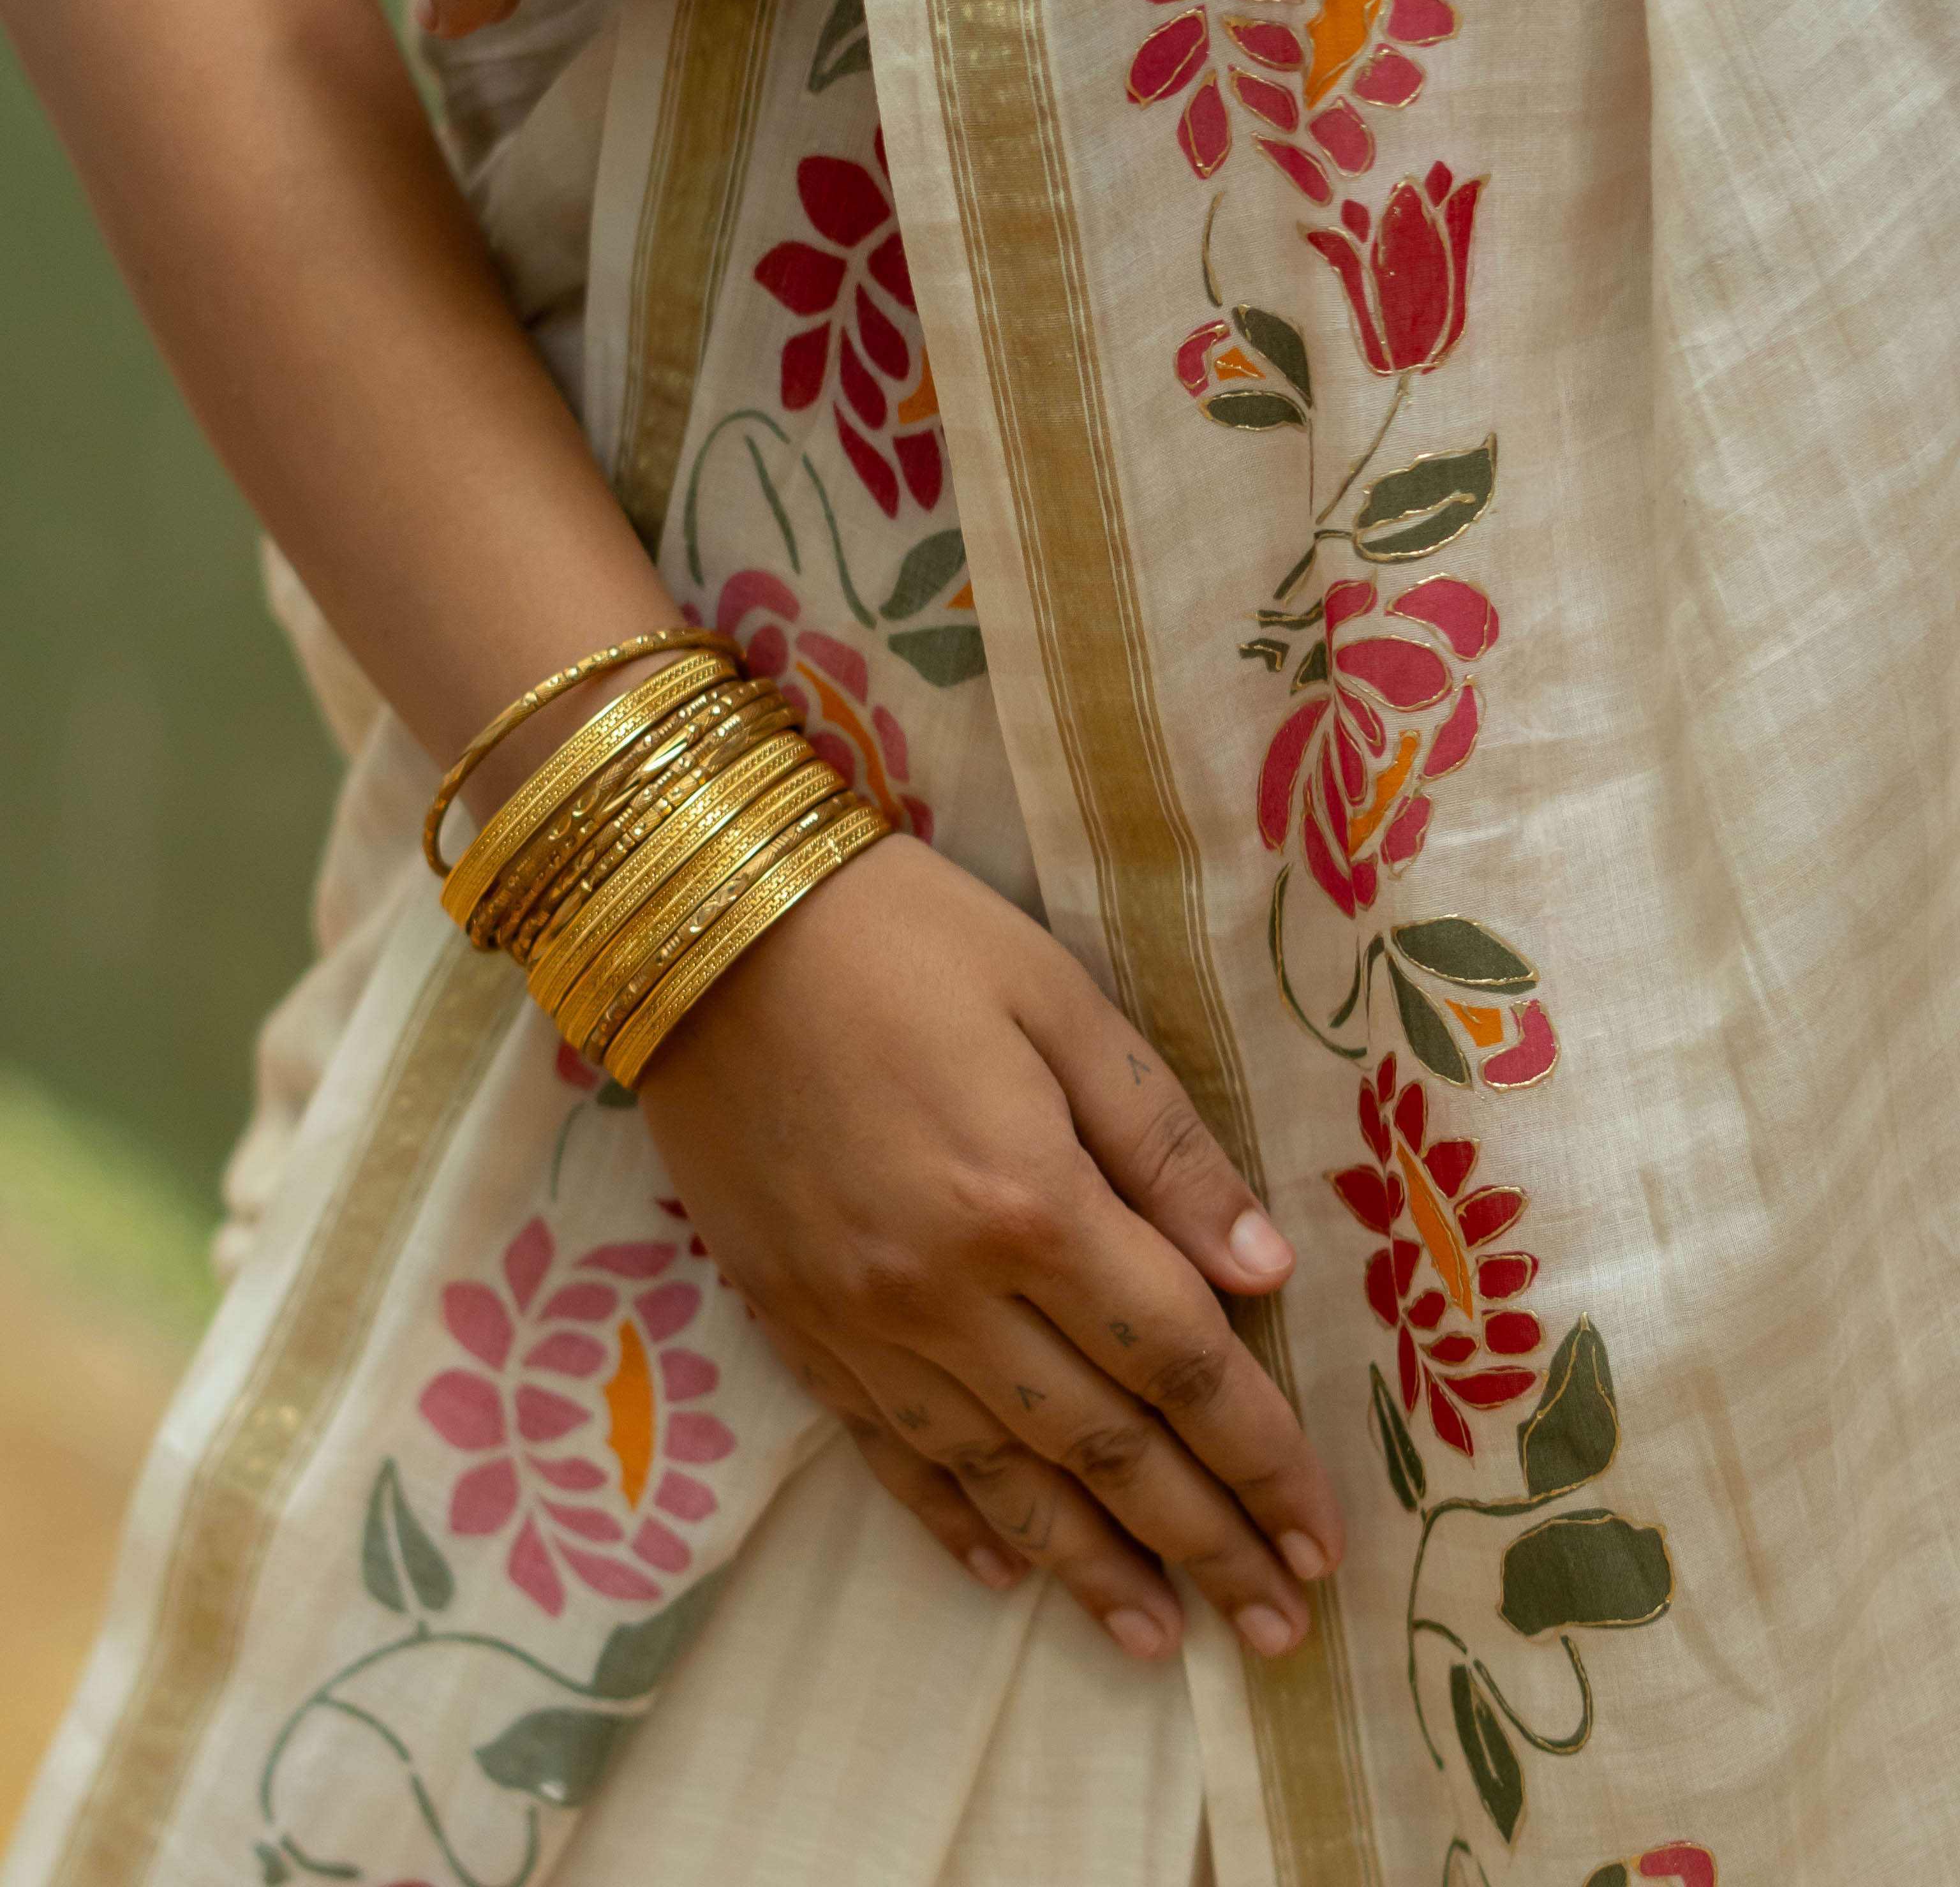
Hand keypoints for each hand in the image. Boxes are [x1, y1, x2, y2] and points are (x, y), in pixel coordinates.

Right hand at [637, 834, 1345, 1662]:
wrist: (699, 925)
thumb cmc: (902, 935)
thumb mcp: (1059, 1000)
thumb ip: (1162, 1146)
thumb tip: (1263, 1274)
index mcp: (1030, 1203)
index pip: (1179, 1363)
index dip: (1260, 1457)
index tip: (1321, 1538)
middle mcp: (945, 1292)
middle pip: (1101, 1446)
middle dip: (1202, 1540)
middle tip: (1276, 1630)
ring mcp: (858, 1319)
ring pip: (997, 1476)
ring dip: (1089, 1566)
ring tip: (1162, 1638)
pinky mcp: (790, 1318)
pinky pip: (886, 1450)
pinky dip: (951, 1521)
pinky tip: (1004, 1573)